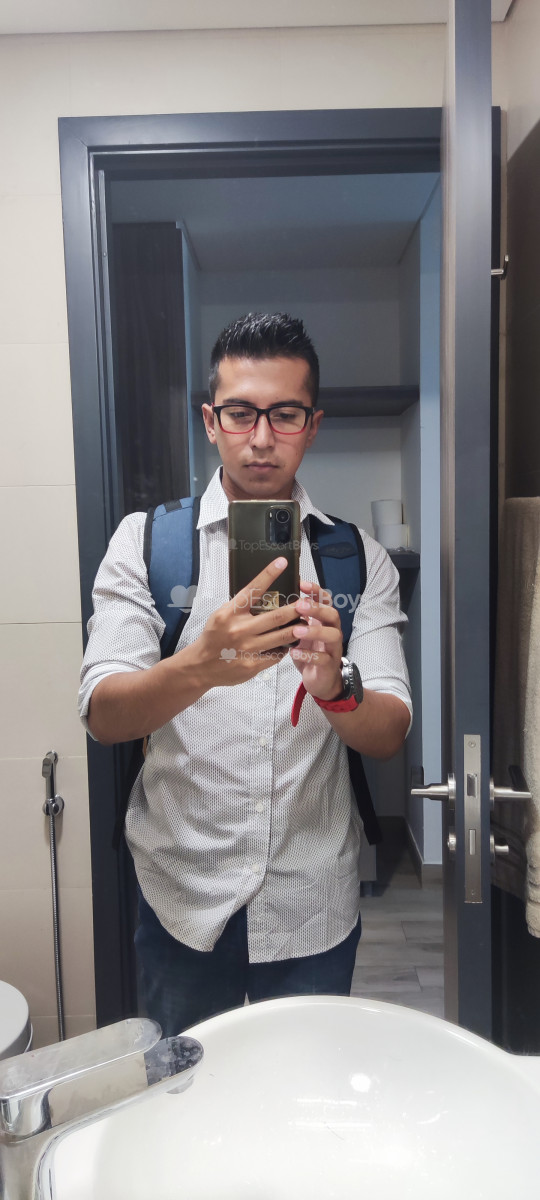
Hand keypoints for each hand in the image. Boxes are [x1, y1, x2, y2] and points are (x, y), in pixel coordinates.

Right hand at [193, 557, 300, 687]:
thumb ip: (240, 607)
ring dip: (297, 629)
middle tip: (308, 603)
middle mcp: (239, 629)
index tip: (282, 562)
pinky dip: (284, 647)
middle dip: (296, 609)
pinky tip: (288, 643)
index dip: (269, 574)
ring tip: (306, 622)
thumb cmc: (213, 637)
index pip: (252, 590)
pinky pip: (276, 654)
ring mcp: (247, 649)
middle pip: (276, 616)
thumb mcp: (220, 616)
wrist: (201, 666)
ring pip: (281, 636)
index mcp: (229, 613)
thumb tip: (263, 594)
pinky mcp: (252, 665)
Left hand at [289, 580, 343, 700]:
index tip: (301, 583)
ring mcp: (333, 648)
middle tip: (299, 605)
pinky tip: (295, 652)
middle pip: (332, 614)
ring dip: (315, 631)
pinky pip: (323, 658)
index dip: (316, 591)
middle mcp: (331, 631)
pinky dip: (309, 655)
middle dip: (317, 608)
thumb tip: (273, 601)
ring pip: (332, 635)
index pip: (325, 600)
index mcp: (323, 621)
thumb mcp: (301, 632)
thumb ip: (294, 619)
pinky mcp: (329, 665)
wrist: (320, 681)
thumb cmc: (308, 652)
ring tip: (297, 630)